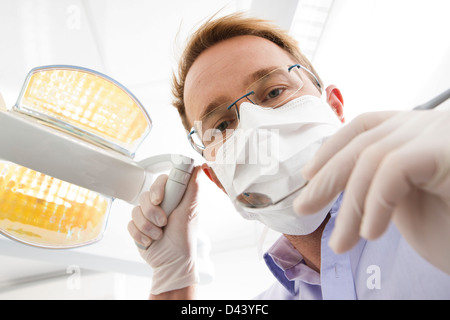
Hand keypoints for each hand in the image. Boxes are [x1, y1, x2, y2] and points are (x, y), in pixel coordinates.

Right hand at [128, 166, 200, 293]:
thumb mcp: (191, 211)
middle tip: (163, 223)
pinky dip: (140, 234)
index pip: (160, 180)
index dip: (157, 188)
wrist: (171, 262)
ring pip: (136, 210)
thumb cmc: (183, 239)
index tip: (158, 199)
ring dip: (147, 226)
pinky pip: (130, 223)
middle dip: (152, 212)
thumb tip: (197, 167)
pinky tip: (150, 240)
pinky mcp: (138, 226)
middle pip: (145, 196)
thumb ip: (193, 188)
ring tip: (158, 235)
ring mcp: (148, 215)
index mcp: (174, 197)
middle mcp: (160, 204)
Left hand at [293, 110, 449, 274]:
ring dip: (351, 206)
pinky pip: (393, 168)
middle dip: (327, 179)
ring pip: (371, 159)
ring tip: (342, 242)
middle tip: (303, 209)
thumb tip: (332, 181)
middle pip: (362, 142)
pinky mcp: (446, 148)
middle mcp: (425, 124)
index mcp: (414, 131)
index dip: (331, 148)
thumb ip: (375, 183)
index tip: (308, 175)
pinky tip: (371, 232)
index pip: (364, 126)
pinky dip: (375, 203)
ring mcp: (437, 131)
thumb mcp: (403, 200)